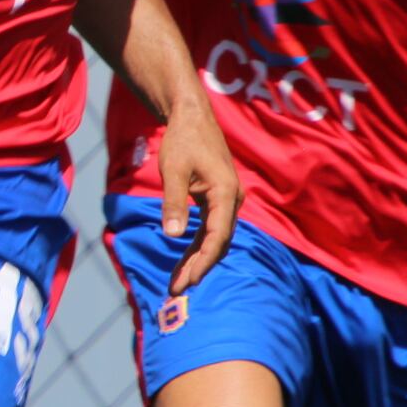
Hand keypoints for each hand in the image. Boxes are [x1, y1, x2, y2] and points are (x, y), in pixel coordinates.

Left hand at [156, 104, 239, 294]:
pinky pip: (211, 229)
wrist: (192, 117)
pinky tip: (185, 261)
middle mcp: (233, 200)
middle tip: (177, 289)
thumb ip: (173, 203)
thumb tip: (173, 235)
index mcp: (226, 194)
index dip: (203, 262)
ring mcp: (227, 200)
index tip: (188, 281)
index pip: (217, 237)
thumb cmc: (182, 140)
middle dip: (198, 267)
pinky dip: (198, 246)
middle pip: (218, 243)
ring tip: (178, 282)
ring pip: (215, 238)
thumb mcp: (173, 170)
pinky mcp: (218, 199)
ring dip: (197, 260)